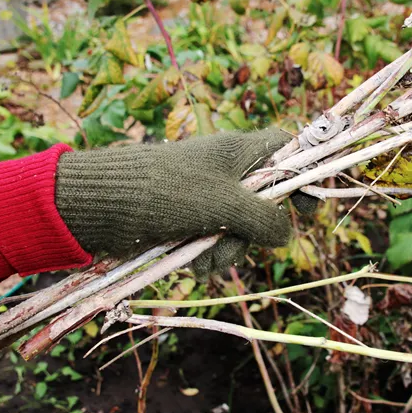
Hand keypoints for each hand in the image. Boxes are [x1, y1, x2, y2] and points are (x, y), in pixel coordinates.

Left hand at [55, 129, 293, 273]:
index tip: (308, 207)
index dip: (303, 174)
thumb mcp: (226, 205)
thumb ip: (265, 219)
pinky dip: (207, 255)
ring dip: (227, 251)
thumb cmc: (169, 193)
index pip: (285, 149)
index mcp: (239, 151)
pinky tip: (191, 263)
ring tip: (203, 258)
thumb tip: (286, 236)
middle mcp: (226, 172)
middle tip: (236, 241)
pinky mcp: (189, 220)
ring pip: (239, 229)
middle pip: (265, 202)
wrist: (104, 207)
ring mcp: (207, 197)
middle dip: (254, 232)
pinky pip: (214, 242)